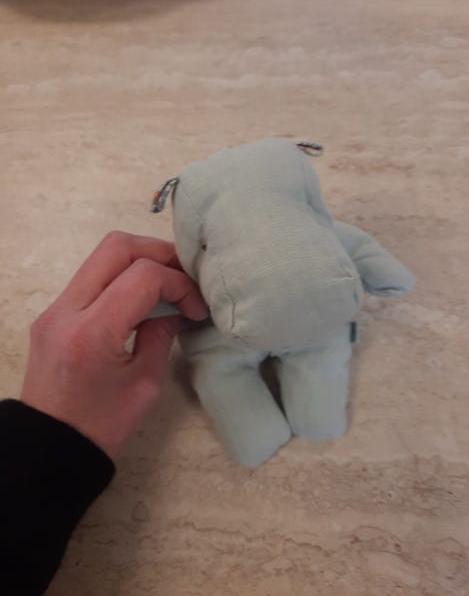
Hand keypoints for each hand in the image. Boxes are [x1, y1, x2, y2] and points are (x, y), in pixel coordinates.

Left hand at [20, 231, 206, 458]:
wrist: (50, 445)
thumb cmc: (101, 426)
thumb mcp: (145, 384)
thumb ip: (161, 335)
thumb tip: (175, 305)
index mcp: (91, 333)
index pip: (142, 276)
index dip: (178, 283)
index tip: (195, 307)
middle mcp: (66, 310)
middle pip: (117, 247)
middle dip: (160, 253)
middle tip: (185, 277)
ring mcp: (55, 307)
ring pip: (102, 255)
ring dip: (141, 260)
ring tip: (168, 284)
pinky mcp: (53, 312)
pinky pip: (92, 275)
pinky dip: (123, 275)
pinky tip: (143, 296)